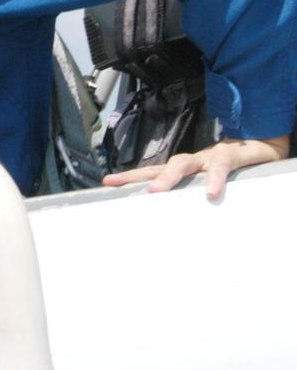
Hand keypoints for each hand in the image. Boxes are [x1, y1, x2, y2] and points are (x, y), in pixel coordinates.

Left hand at [102, 135, 289, 200]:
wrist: (261, 147)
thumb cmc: (232, 171)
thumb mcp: (209, 185)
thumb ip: (193, 199)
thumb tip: (175, 222)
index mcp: (186, 170)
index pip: (153, 172)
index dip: (130, 177)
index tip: (107, 183)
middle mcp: (193, 161)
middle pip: (161, 166)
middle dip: (140, 176)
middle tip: (121, 187)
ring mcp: (209, 157)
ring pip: (185, 162)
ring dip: (169, 176)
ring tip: (156, 191)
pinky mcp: (231, 156)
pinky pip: (221, 166)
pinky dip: (215, 178)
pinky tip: (211, 192)